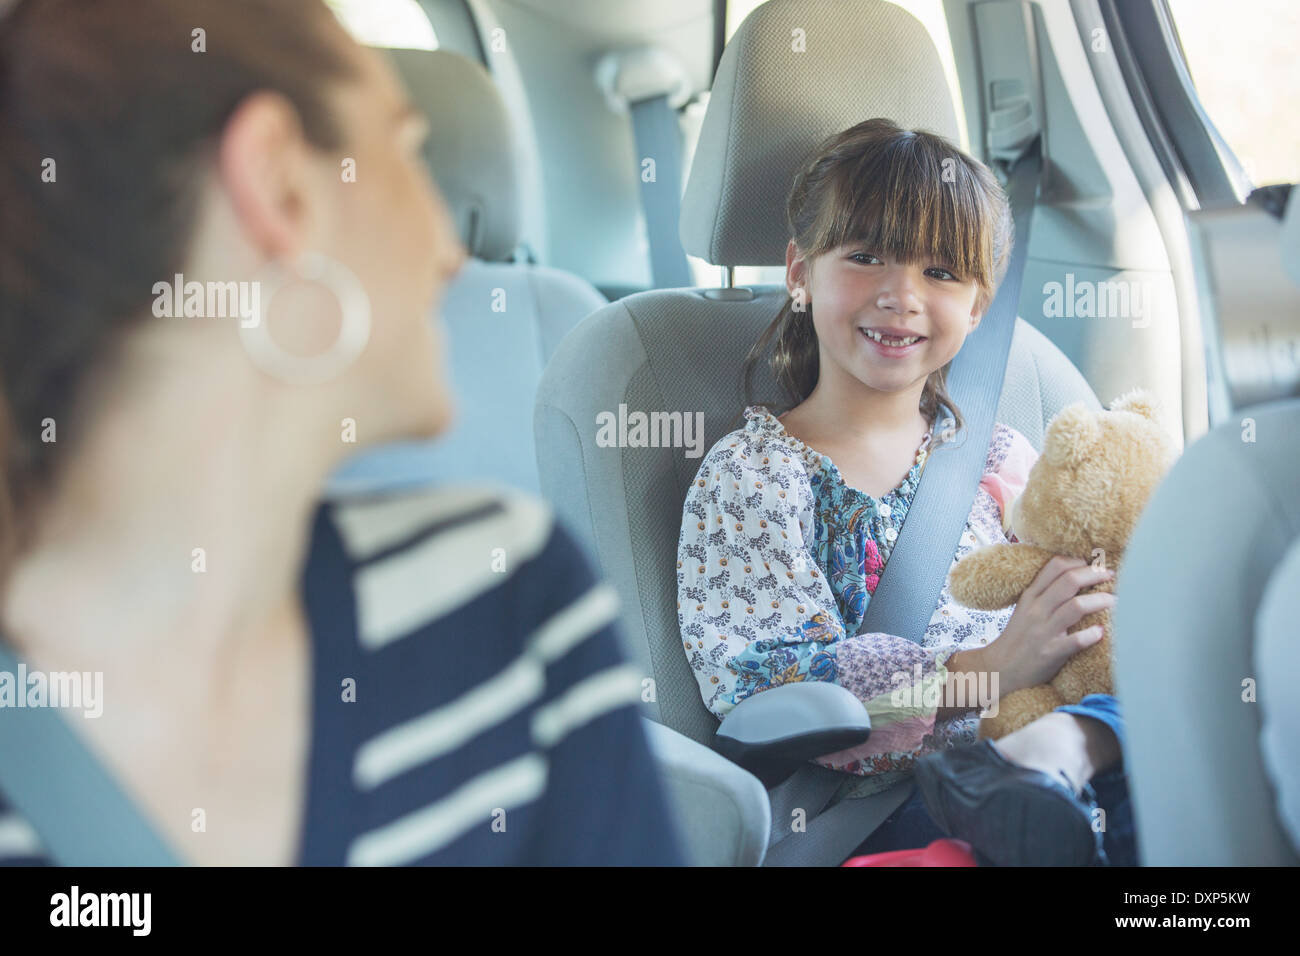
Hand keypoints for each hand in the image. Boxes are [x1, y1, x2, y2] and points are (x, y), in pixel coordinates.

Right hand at [981, 556, 1115, 696]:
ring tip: (1115, 600)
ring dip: (1100, 600)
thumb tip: (1075, 578)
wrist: (1000, 668)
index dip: (1078, 562)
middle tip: (1110, 576)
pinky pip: (1076, 640)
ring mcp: (1043, 631)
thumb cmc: (1018, 637)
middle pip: (1069, 581)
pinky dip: (1091, 634)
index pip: (1055, 567)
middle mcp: (1036, 610)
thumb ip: (1045, 594)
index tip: (1093, 565)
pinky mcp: (1051, 652)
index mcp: (1030, 596)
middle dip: (1095, 575)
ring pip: (1076, 606)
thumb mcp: (1025, 609)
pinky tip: (1100, 632)